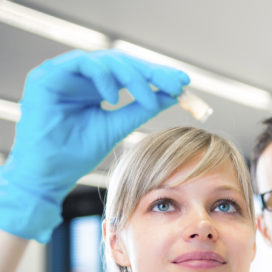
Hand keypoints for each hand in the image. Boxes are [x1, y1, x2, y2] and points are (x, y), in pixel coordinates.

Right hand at [0, 49, 188, 242]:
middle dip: (152, 73)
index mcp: (97, 87)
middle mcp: (82, 77)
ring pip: (107, 60)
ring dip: (133, 77)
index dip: (158, 76)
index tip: (183, 83)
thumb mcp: (119, 127)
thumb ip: (142, 108)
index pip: (132, 73)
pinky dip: (103, 77)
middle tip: (175, 85)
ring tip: (147, 99)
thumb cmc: (79, 153)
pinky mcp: (48, 75)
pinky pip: (83, 63)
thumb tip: (173, 94)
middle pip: (123, 63)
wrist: (51, 173)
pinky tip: (114, 98)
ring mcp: (65, 74)